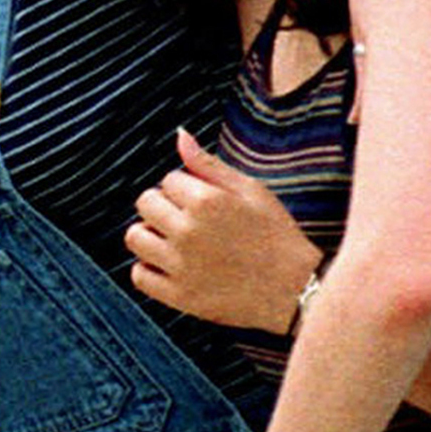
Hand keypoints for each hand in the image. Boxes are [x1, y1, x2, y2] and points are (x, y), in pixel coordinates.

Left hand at [126, 129, 320, 332]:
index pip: (168, 180)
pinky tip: (170, 265)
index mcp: (206, 201)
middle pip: (146, 203)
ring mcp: (181, 266)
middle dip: (164, 205)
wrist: (295, 288)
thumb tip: (180, 135)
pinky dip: (148, 268)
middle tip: (189, 219)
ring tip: (176, 240)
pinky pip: (139, 276)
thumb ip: (209, 164)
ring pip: (135, 237)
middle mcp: (188, 231)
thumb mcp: (251, 190)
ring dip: (151, 234)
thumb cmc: (276, 234)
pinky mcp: (179, 296)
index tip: (206, 202)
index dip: (186, 188)